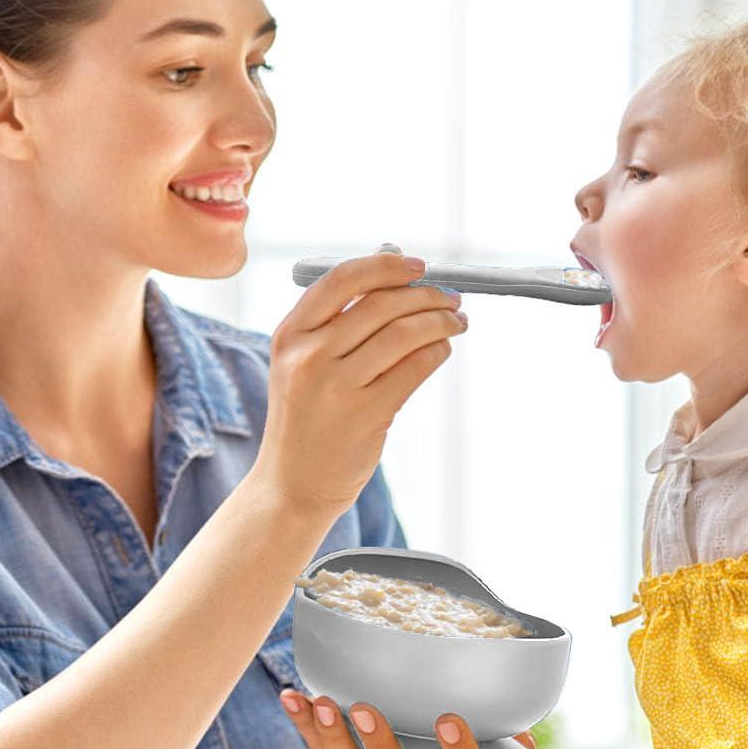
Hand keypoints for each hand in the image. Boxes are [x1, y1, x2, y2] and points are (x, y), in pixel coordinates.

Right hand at [254, 246, 466, 516]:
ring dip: (440, 322)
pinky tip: (443, 349)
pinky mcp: (366, 415)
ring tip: (457, 322)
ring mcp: (337, 386)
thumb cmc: (307, 417)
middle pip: (381, 304)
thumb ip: (338, 322)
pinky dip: (437, 351)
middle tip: (451, 299)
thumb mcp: (301, 363)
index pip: (342, 280)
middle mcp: (309, 355)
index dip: (386, 266)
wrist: (292, 483)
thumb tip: (396, 272)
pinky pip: (415, 368)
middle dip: (426, 296)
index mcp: (290, 334)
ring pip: (404, 333)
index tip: (418, 267)